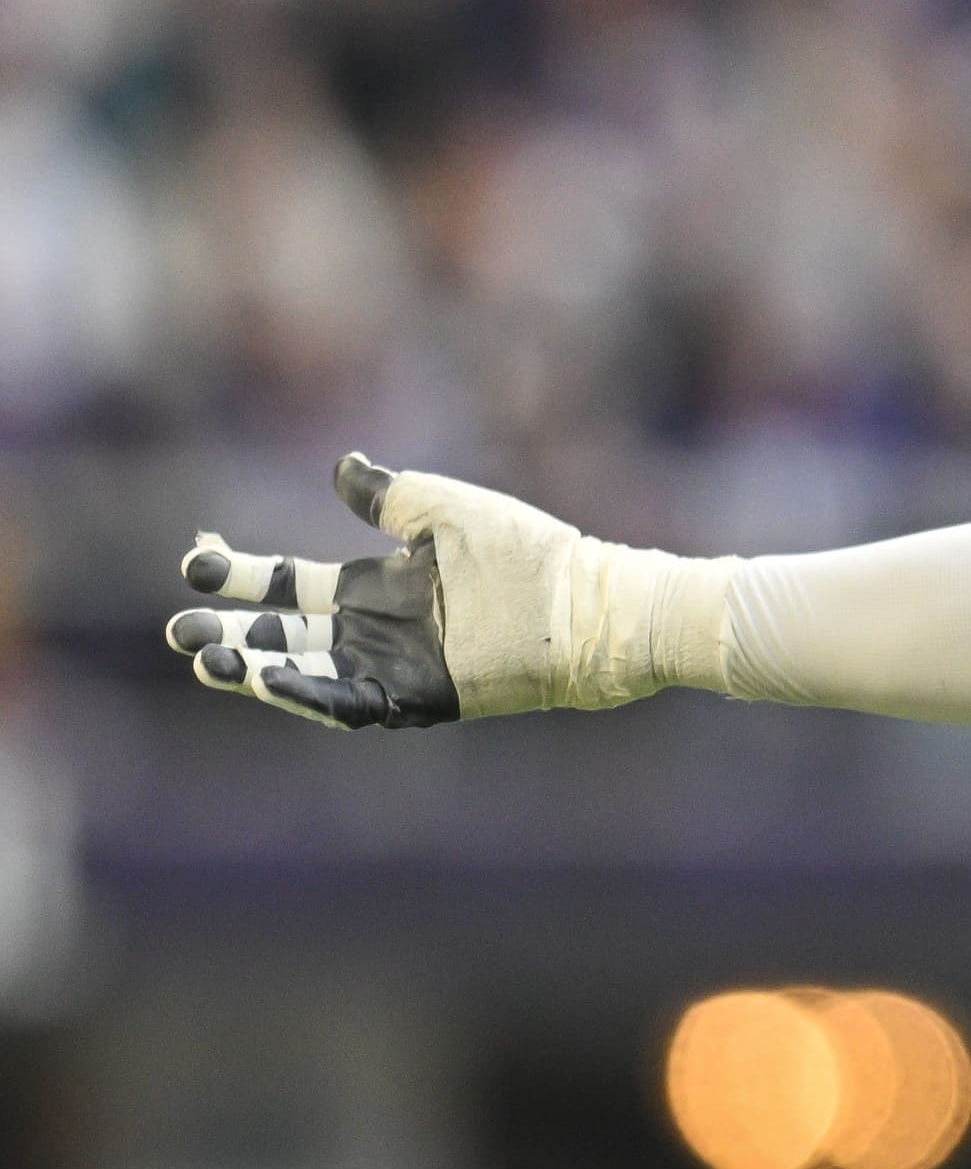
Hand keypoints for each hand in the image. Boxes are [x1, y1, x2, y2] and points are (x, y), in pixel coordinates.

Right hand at [168, 453, 664, 727]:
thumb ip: (391, 495)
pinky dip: (311, 693)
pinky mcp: (424, 697)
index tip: (195, 562)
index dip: (243, 575)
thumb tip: (342, 465)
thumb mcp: (448, 509)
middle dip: (230, 635)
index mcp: (381, 585)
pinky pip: (355, 703)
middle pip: (286, 636)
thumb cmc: (529, 551)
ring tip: (208, 661)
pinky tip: (271, 677)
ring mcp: (399, 666)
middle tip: (181, 633)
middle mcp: (381, 630)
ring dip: (256, 670)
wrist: (591, 601)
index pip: (293, 584)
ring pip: (309, 675)